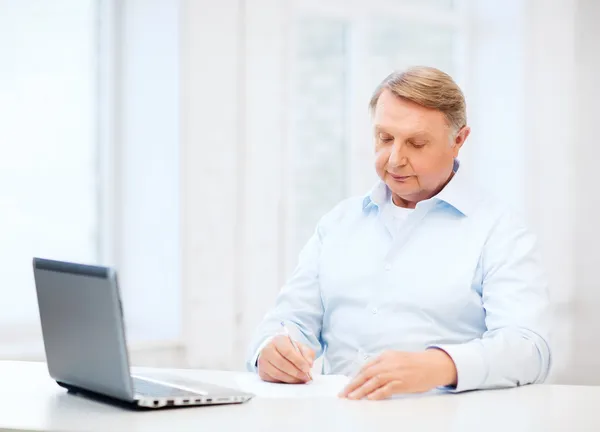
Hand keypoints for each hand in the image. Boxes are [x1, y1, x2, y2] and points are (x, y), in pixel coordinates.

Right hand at [257, 335, 314, 383]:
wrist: (274, 351)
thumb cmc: (288, 349)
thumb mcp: (300, 347)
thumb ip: (307, 354)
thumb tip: (309, 364)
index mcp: (278, 341)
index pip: (288, 352)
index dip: (298, 361)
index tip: (307, 369)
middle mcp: (267, 350)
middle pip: (282, 364)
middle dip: (296, 372)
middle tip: (306, 377)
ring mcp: (263, 362)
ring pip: (277, 373)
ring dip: (291, 379)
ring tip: (301, 380)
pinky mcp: (262, 372)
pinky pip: (274, 380)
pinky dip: (285, 382)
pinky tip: (292, 381)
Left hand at [339, 349, 456, 399]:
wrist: (432, 365)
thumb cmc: (414, 363)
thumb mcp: (395, 358)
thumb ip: (382, 364)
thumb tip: (367, 374)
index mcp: (385, 356)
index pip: (366, 367)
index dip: (355, 377)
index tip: (348, 385)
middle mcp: (388, 363)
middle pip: (366, 374)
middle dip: (353, 384)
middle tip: (343, 393)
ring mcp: (395, 372)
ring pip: (374, 382)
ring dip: (361, 391)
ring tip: (352, 398)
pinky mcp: (403, 382)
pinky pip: (387, 389)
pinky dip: (377, 393)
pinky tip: (370, 398)